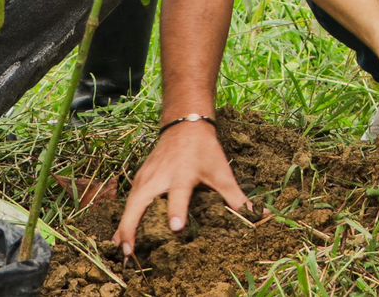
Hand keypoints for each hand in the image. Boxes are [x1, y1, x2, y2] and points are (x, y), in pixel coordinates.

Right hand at [113, 120, 248, 257]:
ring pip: (129, 205)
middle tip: (131, 253)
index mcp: (182, 174)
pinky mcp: (139, 180)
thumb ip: (236, 198)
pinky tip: (118, 240)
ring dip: (124, 228)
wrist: (185, 125)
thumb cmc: (205, 150)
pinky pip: (127, 203)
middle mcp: (159, 177)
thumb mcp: (222, 172)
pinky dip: (122, 221)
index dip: (177, 211)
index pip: (179, 194)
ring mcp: (145, 178)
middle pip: (140, 203)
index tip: (176, 228)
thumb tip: (260, 216)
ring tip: (123, 254)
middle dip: (133, 227)